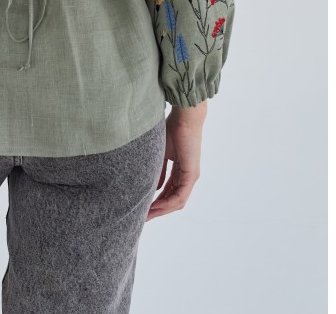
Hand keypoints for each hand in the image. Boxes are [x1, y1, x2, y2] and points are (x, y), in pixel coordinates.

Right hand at [145, 105, 205, 220]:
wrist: (184, 118)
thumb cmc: (172, 129)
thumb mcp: (161, 153)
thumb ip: (159, 170)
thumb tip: (153, 187)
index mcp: (181, 170)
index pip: (169, 191)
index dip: (157, 200)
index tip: (144, 206)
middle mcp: (188, 176)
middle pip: (173, 200)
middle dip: (158, 209)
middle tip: (143, 216)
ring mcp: (191, 177)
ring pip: (177, 201)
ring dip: (162, 209)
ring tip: (147, 215)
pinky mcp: (192, 175)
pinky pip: (180, 196)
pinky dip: (167, 203)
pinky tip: (156, 206)